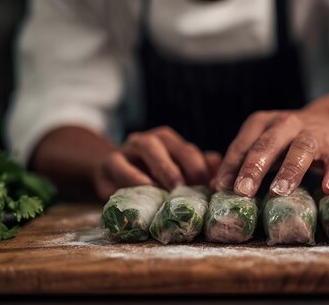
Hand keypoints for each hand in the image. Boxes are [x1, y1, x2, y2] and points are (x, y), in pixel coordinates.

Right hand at [93, 126, 220, 199]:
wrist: (112, 177)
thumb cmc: (149, 179)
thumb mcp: (173, 176)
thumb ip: (197, 170)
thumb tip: (218, 166)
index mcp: (168, 141)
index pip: (188, 149)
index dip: (201, 168)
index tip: (210, 189)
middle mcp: (149, 140)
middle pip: (170, 142)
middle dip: (185, 162)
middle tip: (195, 184)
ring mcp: (128, 148)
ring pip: (146, 146)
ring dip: (162, 165)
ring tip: (173, 186)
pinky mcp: (109, 163)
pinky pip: (120, 165)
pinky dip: (133, 176)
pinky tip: (145, 187)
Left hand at [210, 110, 328, 196]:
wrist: (328, 123)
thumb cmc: (284, 142)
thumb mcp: (261, 146)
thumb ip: (241, 164)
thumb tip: (216, 188)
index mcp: (262, 122)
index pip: (243, 144)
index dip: (231, 165)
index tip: (221, 187)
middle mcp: (286, 123)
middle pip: (269, 143)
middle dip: (254, 167)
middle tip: (243, 190)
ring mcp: (313, 134)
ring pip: (301, 149)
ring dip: (289, 170)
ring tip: (279, 192)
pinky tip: (328, 189)